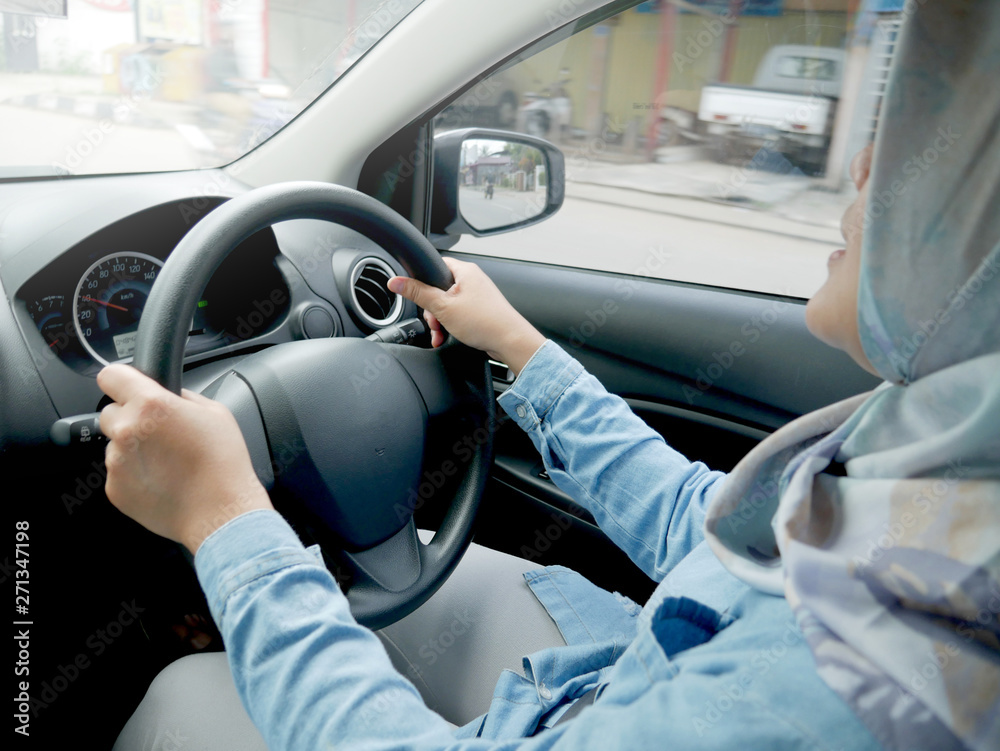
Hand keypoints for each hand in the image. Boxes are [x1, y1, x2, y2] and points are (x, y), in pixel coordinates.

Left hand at [98, 364, 272, 554]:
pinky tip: (162, 479)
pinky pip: (119, 472)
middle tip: (159, 433)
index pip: (112, 376)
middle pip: (111, 412)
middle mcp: (127, 431)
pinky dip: (135, 473)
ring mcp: (117, 462)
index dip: (122, 380)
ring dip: (134, 448)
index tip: (127, 387)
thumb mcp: (215, 413)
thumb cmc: (223, 465)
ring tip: (167, 462)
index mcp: (151, 405)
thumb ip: (184, 398)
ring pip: (116, 444)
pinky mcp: (115, 488)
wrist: (220, 512)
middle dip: (131, 418)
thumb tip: (171, 396)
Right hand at [387, 257, 545, 374]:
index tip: (418, 297)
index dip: (423, 283)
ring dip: (439, 321)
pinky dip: (450, 325)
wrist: (510, 341)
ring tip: (441, 333)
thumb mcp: (442, 307)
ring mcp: (477, 295)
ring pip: (447, 304)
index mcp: (464, 270)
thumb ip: (417, 293)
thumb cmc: (485, 322)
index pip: (434, 266)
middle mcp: (472, 280)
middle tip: (434, 321)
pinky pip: (458, 313)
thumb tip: (396, 282)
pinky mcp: (480, 309)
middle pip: (438, 289)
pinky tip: (447, 336)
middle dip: (432, 310)